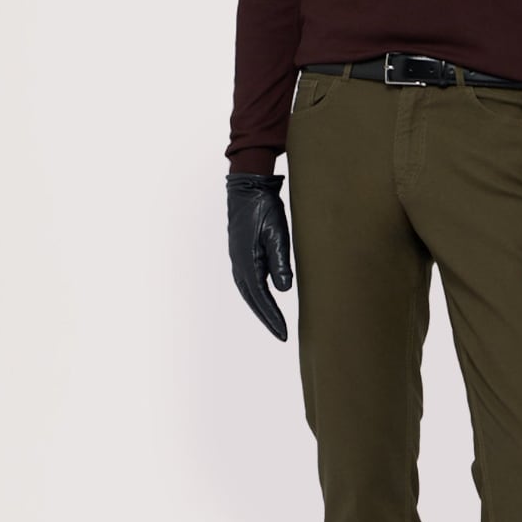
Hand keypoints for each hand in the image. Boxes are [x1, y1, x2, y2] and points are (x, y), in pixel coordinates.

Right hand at [226, 172, 293, 339]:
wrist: (248, 187)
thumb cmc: (265, 207)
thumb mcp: (277, 233)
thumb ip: (280, 261)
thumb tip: (283, 290)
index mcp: (246, 261)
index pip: (260, 297)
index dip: (272, 317)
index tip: (283, 333)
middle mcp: (239, 264)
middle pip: (252, 300)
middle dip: (266, 318)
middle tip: (280, 334)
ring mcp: (238, 259)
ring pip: (249, 292)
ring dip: (261, 309)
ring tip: (274, 323)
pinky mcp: (241, 253)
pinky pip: (249, 282)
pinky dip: (257, 296)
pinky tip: (266, 300)